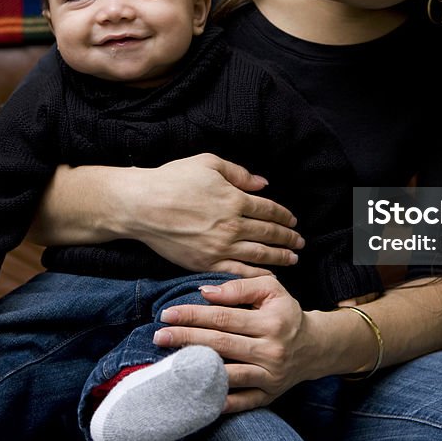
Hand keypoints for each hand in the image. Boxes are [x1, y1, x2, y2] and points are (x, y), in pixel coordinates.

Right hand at [129, 154, 303, 277]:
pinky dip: (256, 275)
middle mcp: (232, 226)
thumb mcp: (208, 163)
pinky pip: (238, 272)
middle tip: (300, 243)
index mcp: (235, 199)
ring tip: (292, 260)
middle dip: (288, 239)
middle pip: (269, 234)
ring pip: (259, 255)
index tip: (293, 222)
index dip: (285, 217)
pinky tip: (268, 277)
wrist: (141, 205)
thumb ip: (239, 173)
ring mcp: (219, 247)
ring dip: (279, 258)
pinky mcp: (205, 263)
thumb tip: (263, 184)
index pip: (269, 210)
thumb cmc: (172, 179)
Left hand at [153, 276, 319, 411]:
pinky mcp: (269, 395)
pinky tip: (199, 396)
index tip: (168, 314)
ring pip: (229, 374)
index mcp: (271, 322)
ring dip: (198, 369)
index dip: (193, 315)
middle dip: (186, 339)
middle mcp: (271, 350)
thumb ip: (240, 287)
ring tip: (171, 363)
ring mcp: (270, 376)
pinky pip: (243, 401)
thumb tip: (206, 293)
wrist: (314, 347)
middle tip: (159, 335)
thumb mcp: (271, 290)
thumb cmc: (286, 314)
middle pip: (221, 344)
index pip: (224, 318)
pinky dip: (222, 401)